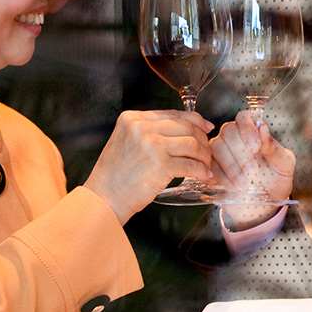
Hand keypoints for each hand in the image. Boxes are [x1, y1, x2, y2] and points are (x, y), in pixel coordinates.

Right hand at [85, 110, 212, 222]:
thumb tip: (185, 129)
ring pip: (192, 144)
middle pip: (186, 126)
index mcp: (132, 118)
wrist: (103, 198)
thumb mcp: (126, 141)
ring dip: (204, 156)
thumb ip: (148, 131)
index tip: (207, 127)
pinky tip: (204, 175)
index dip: (195, 120)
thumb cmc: (115, 175)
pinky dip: (201, 171)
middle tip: (207, 151)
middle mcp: (142, 128)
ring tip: (206, 165)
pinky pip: (191, 165)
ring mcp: (152, 145)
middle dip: (202, 139)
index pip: (173, 113)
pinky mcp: (160, 166)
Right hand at [210, 110, 295, 229]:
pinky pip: (209, 165)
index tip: (256, 148)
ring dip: (231, 166)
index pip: (244, 117)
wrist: (265, 204)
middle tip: (253, 173)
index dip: (248, 130)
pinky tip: (233, 187)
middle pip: (228, 132)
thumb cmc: (276, 179)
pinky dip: (221, 176)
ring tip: (245, 185)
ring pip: (217, 147)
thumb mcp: (283, 164)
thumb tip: (262, 128)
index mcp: (252, 130)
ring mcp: (220, 151)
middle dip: (241, 154)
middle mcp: (233, 136)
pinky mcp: (211, 167)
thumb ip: (273, 147)